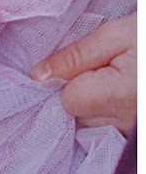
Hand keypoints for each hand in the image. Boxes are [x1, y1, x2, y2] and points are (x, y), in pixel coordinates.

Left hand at [32, 15, 136, 135]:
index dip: (71, 78)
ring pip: (96, 127)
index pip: (69, 100)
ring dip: (100, 106)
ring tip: (123, 80)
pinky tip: (128, 95)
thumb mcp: (121, 33)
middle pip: (80, 117)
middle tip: (110, 68)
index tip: (89, 62)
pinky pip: (114, 131)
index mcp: (120, 95)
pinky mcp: (139, 141)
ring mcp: (136, 136)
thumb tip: (38, 75)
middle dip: (85, 92)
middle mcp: (128, 125)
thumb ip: (78, 55)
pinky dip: (114, 115)